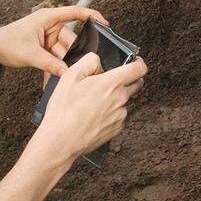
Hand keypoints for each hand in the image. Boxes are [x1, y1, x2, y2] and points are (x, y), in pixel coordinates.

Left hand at [0, 6, 106, 78]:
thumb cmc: (7, 43)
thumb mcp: (30, 55)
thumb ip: (50, 64)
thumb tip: (68, 74)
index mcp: (49, 18)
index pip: (76, 13)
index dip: (93, 16)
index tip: (106, 24)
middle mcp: (51, 25)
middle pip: (72, 40)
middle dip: (74, 55)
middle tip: (81, 70)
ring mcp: (48, 37)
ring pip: (64, 52)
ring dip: (63, 66)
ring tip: (64, 79)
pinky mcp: (45, 47)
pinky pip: (55, 58)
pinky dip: (54, 69)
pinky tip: (52, 82)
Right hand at [31, 52, 147, 164]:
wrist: (61, 140)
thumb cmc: (64, 110)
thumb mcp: (71, 75)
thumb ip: (90, 61)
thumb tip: (99, 62)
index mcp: (112, 83)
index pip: (139, 68)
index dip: (138, 62)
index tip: (135, 61)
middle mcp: (120, 99)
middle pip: (136, 84)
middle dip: (128, 79)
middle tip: (112, 80)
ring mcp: (120, 115)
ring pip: (126, 100)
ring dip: (116, 97)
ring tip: (96, 101)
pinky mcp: (116, 128)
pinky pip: (120, 115)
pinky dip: (112, 112)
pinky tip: (96, 114)